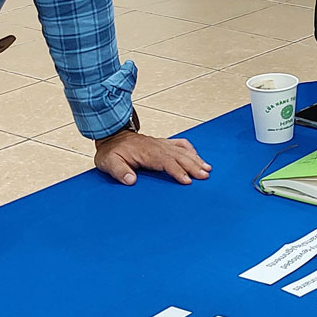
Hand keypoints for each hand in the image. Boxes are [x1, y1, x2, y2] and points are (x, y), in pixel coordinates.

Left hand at [96, 130, 211, 185]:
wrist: (112, 136)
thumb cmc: (111, 151)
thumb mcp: (109, 162)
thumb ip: (119, 171)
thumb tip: (130, 180)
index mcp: (146, 152)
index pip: (166, 162)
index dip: (177, 171)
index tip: (187, 180)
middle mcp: (157, 146)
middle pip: (179, 156)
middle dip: (193, 166)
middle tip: (205, 176)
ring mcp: (161, 144)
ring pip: (182, 150)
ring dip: (195, 159)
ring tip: (207, 168)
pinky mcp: (163, 143)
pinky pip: (180, 144)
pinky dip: (191, 150)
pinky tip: (197, 156)